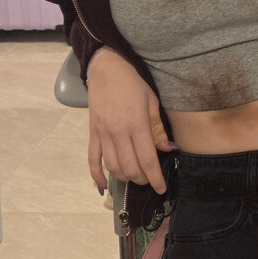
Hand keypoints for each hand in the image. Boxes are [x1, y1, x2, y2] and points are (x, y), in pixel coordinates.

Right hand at [86, 47, 171, 193]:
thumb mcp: (152, 101)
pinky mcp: (92, 133)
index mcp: (136, 124)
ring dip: (124, 178)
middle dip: (142, 179)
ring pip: (112, 167)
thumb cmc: (133, 83)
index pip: (147, 159)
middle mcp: (118, 132)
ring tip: (134, 177)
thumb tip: (165, 150)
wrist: (107, 69)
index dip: (155, 178)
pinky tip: (102, 185)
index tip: (161, 189)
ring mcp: (103, 134)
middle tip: (149, 180)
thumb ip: (157, 128)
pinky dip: (96, 175)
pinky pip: (92, 159)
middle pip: (130, 167)